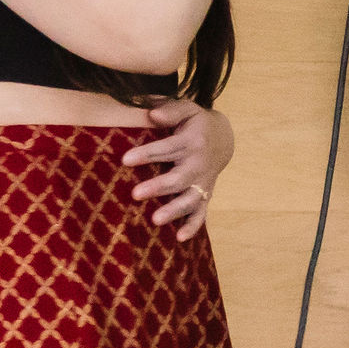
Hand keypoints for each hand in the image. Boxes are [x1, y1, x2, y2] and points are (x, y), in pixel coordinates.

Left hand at [123, 98, 235, 239]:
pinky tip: (180, 238)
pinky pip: (201, 213)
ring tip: (155, 219)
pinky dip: (193, 226)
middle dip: (158, 187)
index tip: (125, 159)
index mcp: (192, 141)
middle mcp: (198, 164)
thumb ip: (170, 109)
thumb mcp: (187, 109)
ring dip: (173, 210)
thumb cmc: (195, 123)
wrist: (223, 138)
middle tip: (135, 194)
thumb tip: (151, 113)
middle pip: (178, 178)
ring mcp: (202, 182)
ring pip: (189, 199)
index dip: (147, 154)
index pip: (167, 148)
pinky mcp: (205, 195)